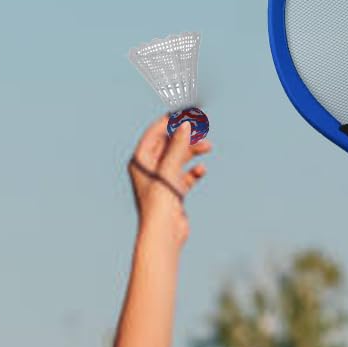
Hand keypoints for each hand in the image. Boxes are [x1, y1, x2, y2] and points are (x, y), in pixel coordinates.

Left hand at [126, 115, 209, 243]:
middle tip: (202, 128)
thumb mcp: (169, 169)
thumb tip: (185, 123)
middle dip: (185, 135)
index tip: (188, 112)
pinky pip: (186, 175)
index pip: (155, 133)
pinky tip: (201, 171)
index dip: (171, 121)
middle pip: (169, 143)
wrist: (163, 234)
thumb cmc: (159, 202)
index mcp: (140, 161)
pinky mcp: (173, 193)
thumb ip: (178, 145)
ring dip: (193, 150)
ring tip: (208, 147)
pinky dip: (194, 171)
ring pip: (179, 157)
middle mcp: (149, 169)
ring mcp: (162, 181)